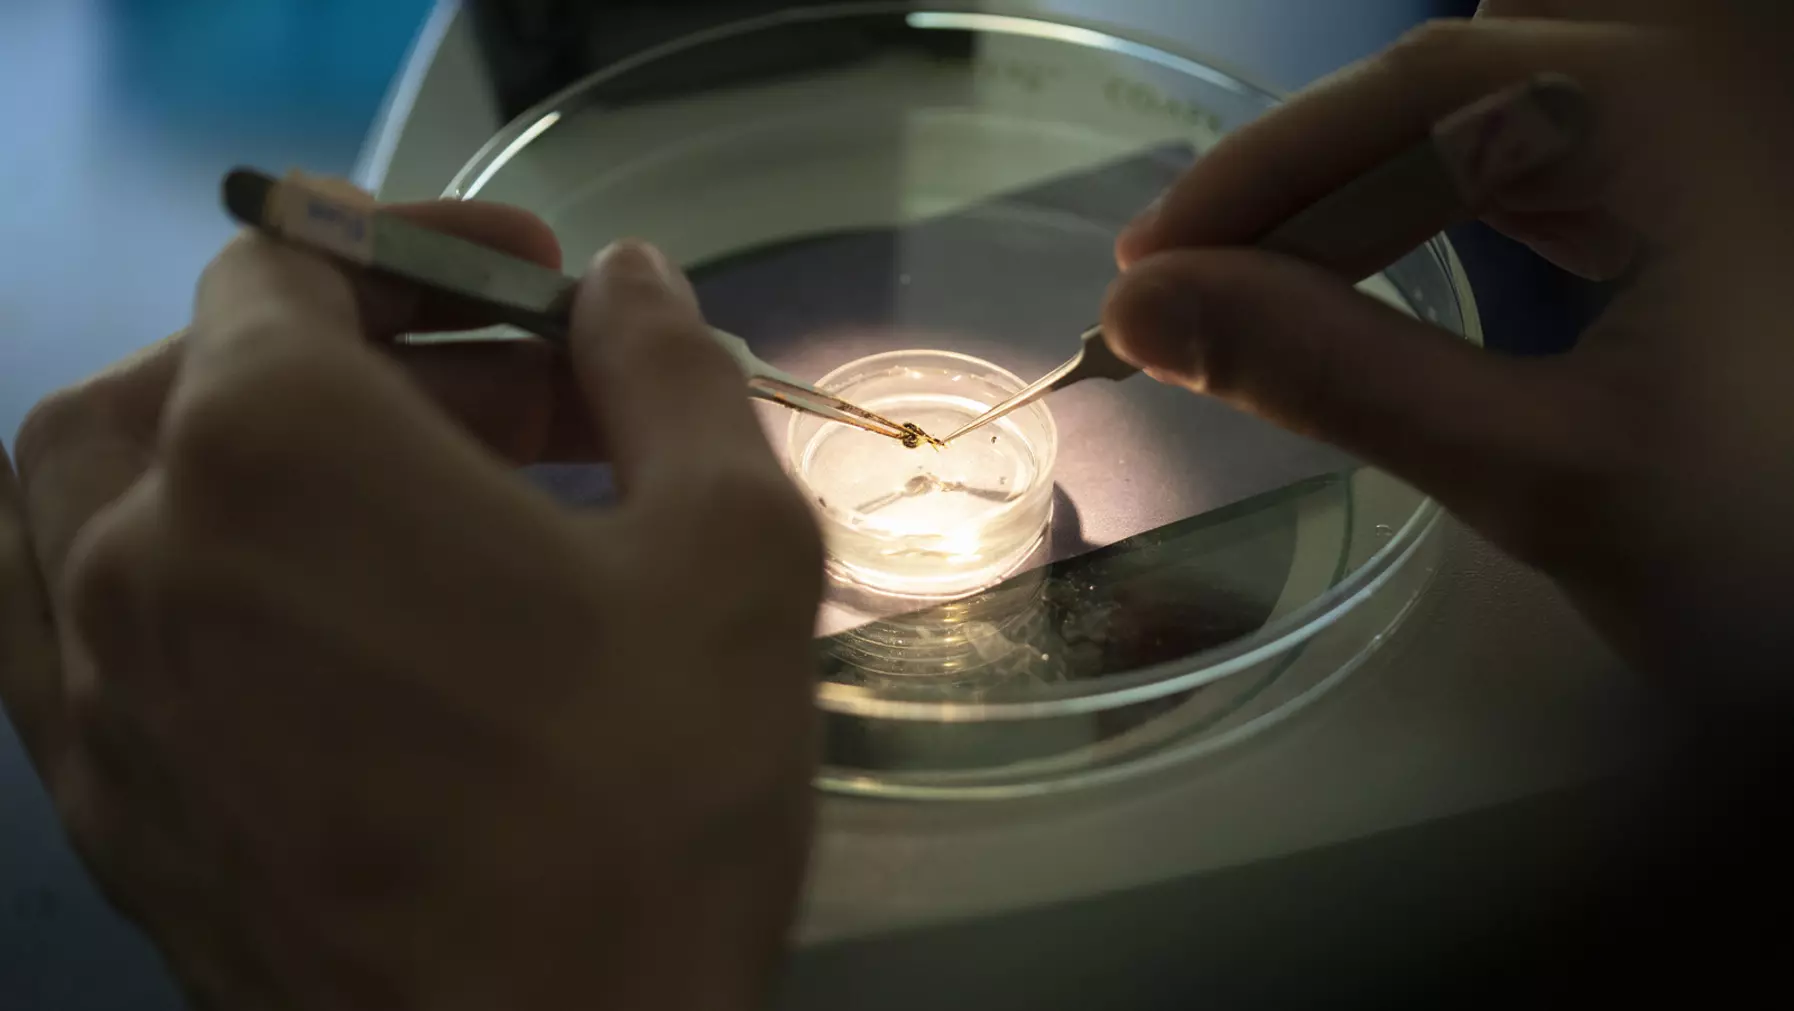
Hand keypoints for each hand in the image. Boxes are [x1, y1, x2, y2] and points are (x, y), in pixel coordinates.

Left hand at [1, 198, 823, 1009]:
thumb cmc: (651, 804)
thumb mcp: (733, 554)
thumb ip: (669, 374)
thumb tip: (623, 282)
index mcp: (274, 445)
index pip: (290, 266)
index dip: (427, 254)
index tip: (543, 296)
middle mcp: (135, 544)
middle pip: (199, 369)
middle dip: (366, 352)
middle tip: (521, 412)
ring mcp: (93, 687)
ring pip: (98, 486)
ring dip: (229, 440)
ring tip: (382, 485)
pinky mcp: (100, 803)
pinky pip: (68, 618)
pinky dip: (155, 559)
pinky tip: (278, 604)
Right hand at [1100, 3, 1793, 690]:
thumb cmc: (1776, 560)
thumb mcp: (1546, 472)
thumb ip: (1338, 376)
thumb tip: (1148, 312)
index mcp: (1686, 108)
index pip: (1424, 89)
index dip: (1262, 169)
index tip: (1144, 264)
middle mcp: (1719, 80)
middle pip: (1457, 84)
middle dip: (1315, 175)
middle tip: (1197, 282)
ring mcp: (1733, 129)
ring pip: (1507, 109)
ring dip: (1379, 186)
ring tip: (1271, 284)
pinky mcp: (1733, 187)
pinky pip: (1568, 152)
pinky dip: (1464, 203)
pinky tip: (1391, 266)